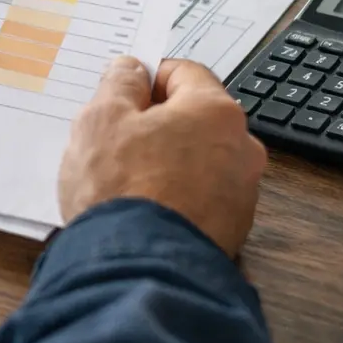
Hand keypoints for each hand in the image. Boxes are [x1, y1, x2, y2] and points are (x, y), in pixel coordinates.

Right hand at [58, 56, 266, 257]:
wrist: (138, 271)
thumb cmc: (121, 190)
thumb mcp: (101, 120)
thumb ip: (119, 84)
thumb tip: (132, 70)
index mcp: (215, 111)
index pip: (185, 73)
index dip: (149, 78)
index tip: (125, 92)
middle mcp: (242, 149)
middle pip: (196, 119)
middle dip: (158, 124)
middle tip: (118, 140)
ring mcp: (241, 194)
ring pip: (200, 161)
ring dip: (169, 162)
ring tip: (127, 182)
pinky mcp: (233, 232)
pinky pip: (202, 200)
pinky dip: (178, 198)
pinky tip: (145, 211)